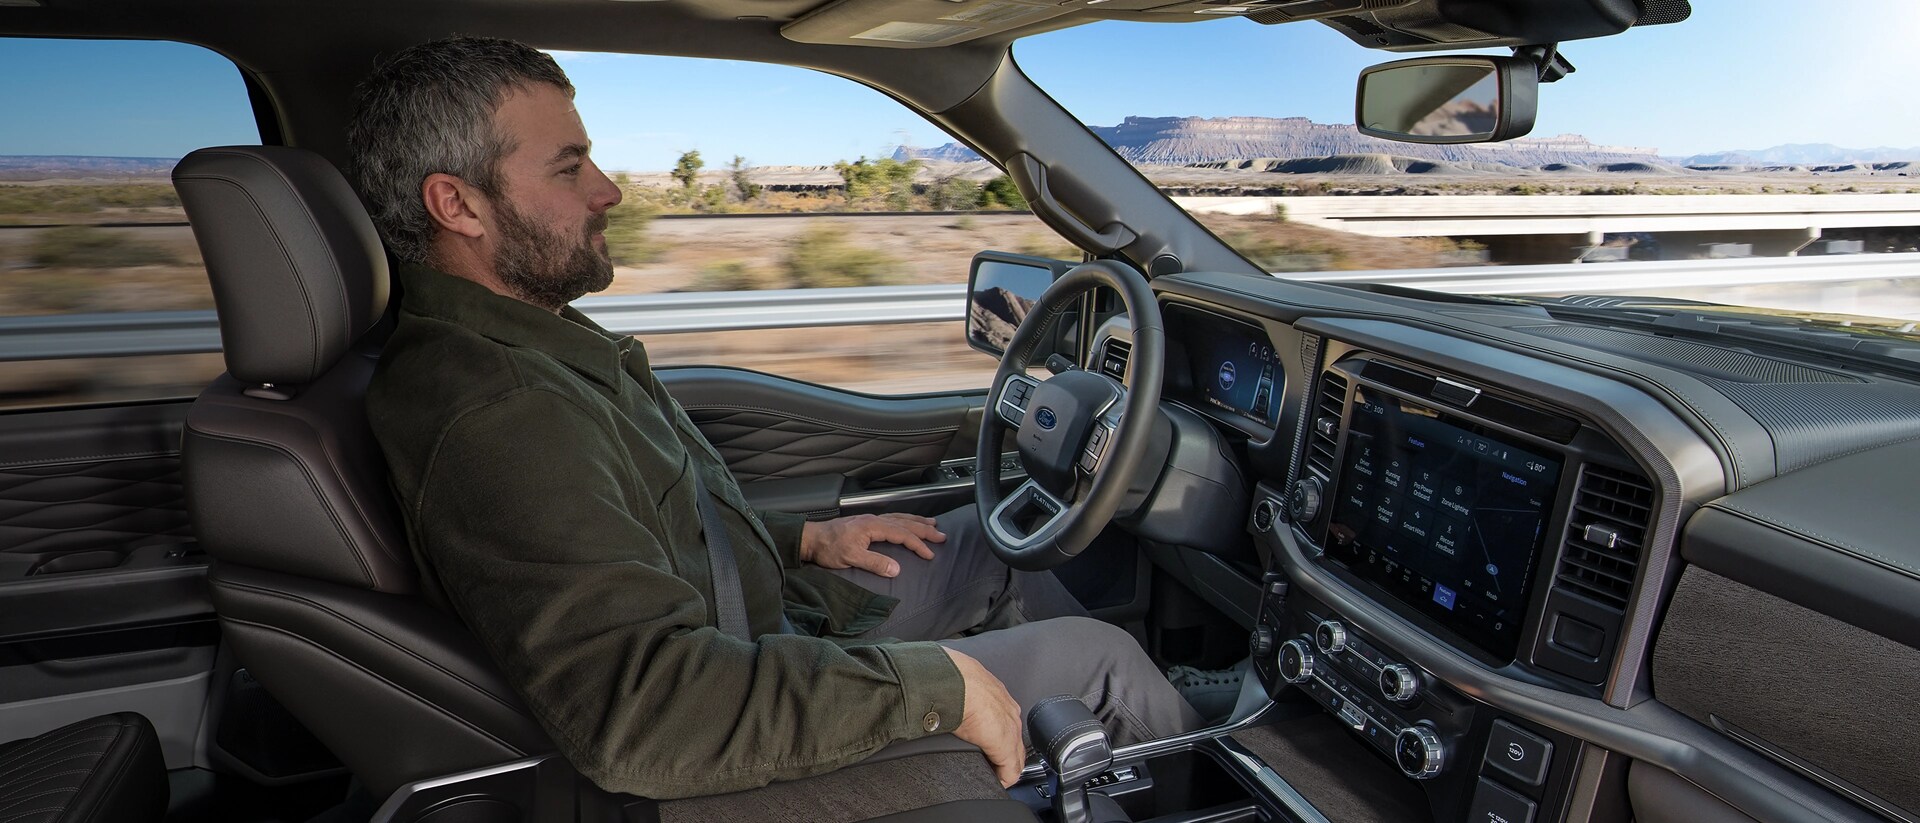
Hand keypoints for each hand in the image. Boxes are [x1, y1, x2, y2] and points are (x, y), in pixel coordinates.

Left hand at [800, 513, 944, 576]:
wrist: (811, 538)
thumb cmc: (828, 548)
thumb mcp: (850, 558)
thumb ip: (874, 563)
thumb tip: (897, 569)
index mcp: (873, 526)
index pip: (902, 534)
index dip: (918, 544)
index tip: (930, 554)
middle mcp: (874, 519)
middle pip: (905, 522)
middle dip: (925, 529)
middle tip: (942, 535)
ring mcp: (870, 519)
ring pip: (899, 517)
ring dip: (916, 521)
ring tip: (931, 523)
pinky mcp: (865, 522)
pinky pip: (891, 518)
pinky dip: (904, 519)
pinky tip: (906, 522)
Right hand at [943, 647, 1023, 787]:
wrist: (950, 682)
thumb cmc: (949, 681)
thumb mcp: (960, 690)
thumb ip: (962, 699)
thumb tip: (947, 706)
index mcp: (997, 696)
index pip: (1005, 724)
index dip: (997, 739)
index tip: (988, 749)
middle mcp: (1009, 712)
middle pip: (1015, 742)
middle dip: (1004, 757)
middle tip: (991, 768)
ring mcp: (1010, 729)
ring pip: (1015, 757)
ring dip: (1004, 767)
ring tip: (991, 774)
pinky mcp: (1005, 746)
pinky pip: (1011, 771)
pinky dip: (1002, 778)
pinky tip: (994, 781)